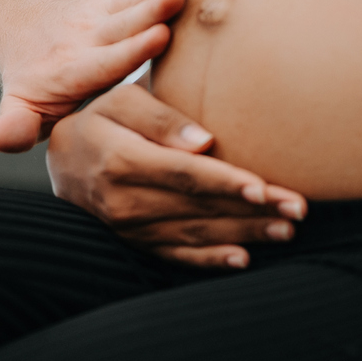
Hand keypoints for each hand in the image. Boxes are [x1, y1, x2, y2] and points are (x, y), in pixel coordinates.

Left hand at [0, 0, 195, 151]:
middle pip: (125, 23)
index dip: (131, 50)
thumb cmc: (34, 84)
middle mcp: (89, 37)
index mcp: (73, 70)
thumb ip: (15, 127)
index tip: (159, 36)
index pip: (105, 62)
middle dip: (152, 9)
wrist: (24, 26)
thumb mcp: (20, 108)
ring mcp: (103, 13)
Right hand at [47, 83, 305, 268]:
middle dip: (251, 210)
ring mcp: (130, 228)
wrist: (64, 160)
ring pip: (194, 233)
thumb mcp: (119, 100)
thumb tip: (204, 141)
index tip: (264, 187)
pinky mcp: (135, 243)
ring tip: (286, 229)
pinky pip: (177, 255)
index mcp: (120, 160)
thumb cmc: (100, 118)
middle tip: (297, 208)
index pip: (183, 174)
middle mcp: (124, 200)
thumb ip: (160, 117)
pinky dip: (211, 260)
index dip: (225, 182)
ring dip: (243, 234)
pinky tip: (243, 258)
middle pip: (197, 207)